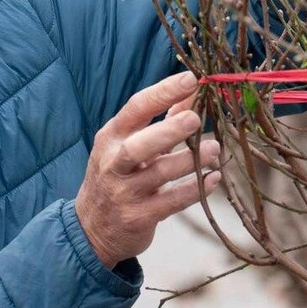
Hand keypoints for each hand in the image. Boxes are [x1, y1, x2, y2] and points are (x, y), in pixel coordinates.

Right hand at [75, 71, 222, 269]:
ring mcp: (125, 193)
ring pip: (159, 174)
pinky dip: (194, 189)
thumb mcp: (129, 144)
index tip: (191, 79)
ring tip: (214, 148)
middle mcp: (114, 163)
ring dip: (190, 160)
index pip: (136, 109)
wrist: (92, 228)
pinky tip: (213, 178)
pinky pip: (171, 202)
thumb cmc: (117, 176)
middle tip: (195, 119)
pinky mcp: (138, 217)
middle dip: (168, 131)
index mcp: (111, 138)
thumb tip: (194, 92)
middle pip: (139, 146)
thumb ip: (163, 119)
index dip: (163, 93)